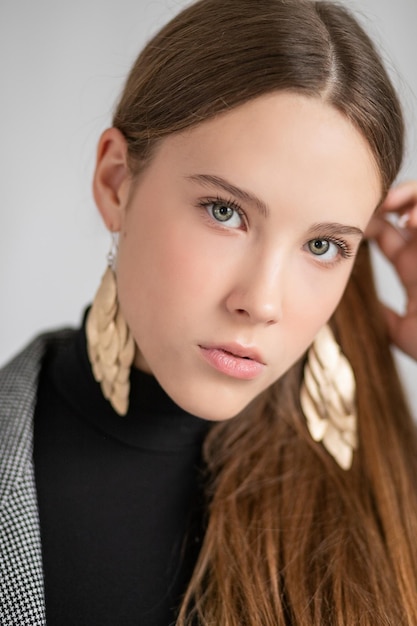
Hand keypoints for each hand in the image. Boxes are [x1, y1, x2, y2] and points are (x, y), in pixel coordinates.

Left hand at [367, 181, 416, 359]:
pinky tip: (410, 220)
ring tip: (390, 202)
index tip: (349, 222)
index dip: (369, 221)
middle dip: (389, 200)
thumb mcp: (402, 332)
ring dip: (411, 197)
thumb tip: (366, 309)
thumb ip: (385, 316)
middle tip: (369, 203)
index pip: (388, 234)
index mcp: (413, 271)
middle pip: (409, 211)